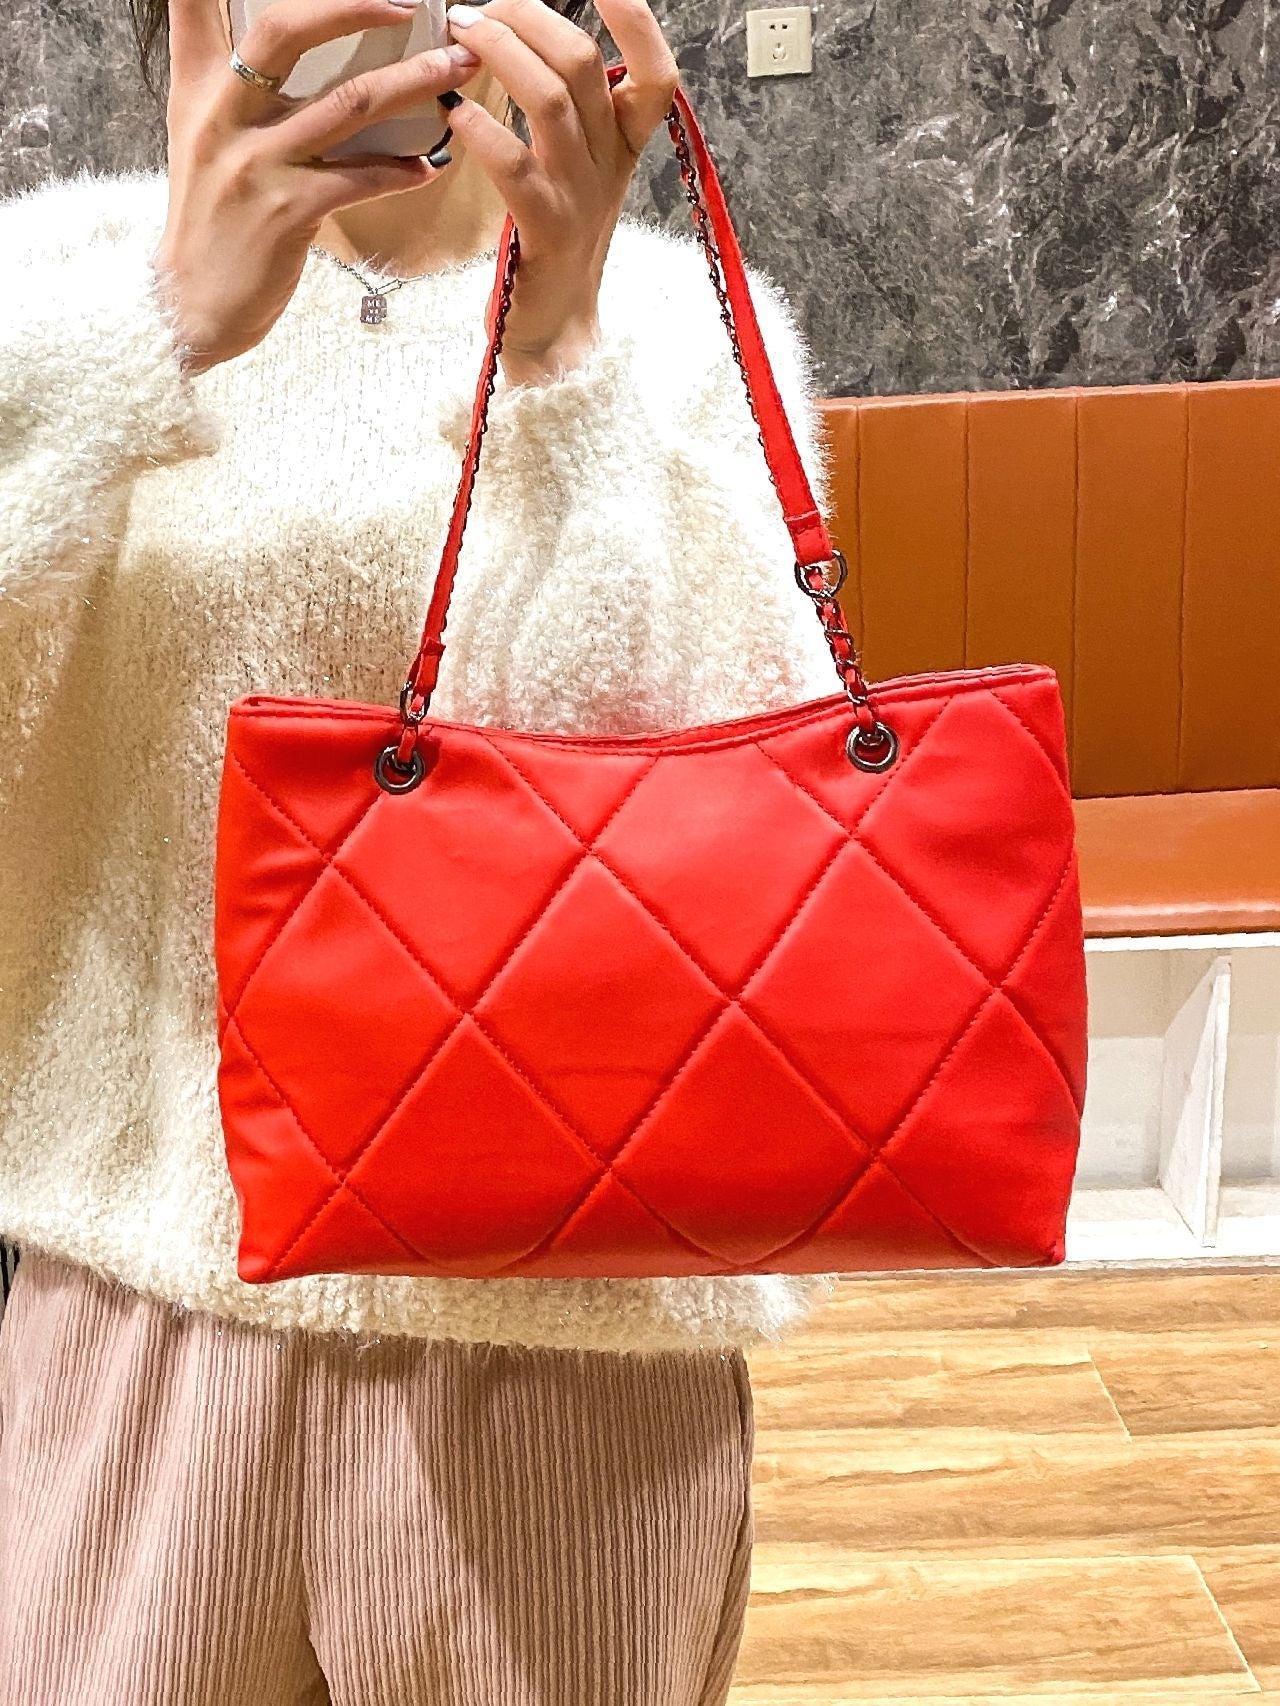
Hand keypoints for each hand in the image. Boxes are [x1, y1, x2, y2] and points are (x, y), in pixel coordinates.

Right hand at [153, 0, 481, 374]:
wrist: (190, 304)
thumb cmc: (208, 220)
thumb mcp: (200, 136)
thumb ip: (230, 81)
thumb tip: (282, 37)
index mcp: (200, 87)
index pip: (197, 3)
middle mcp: (224, 113)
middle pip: (288, 29)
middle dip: (356, 7)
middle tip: (410, 4)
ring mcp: (258, 162)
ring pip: (347, 102)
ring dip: (413, 83)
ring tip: (456, 71)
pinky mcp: (289, 212)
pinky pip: (361, 179)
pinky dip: (401, 171)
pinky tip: (429, 166)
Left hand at [439, 0, 679, 385]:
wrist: (554, 326)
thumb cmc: (554, 238)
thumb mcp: (578, 168)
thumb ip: (567, 108)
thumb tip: (524, 36)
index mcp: (624, 145)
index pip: (656, 74)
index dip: (637, 21)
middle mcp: (608, 165)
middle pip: (584, 65)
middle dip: (529, 18)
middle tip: (480, 10)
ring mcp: (579, 198)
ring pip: (552, 102)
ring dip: (501, 55)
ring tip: (461, 36)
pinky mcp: (544, 231)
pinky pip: (516, 167)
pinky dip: (482, 130)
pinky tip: (454, 111)